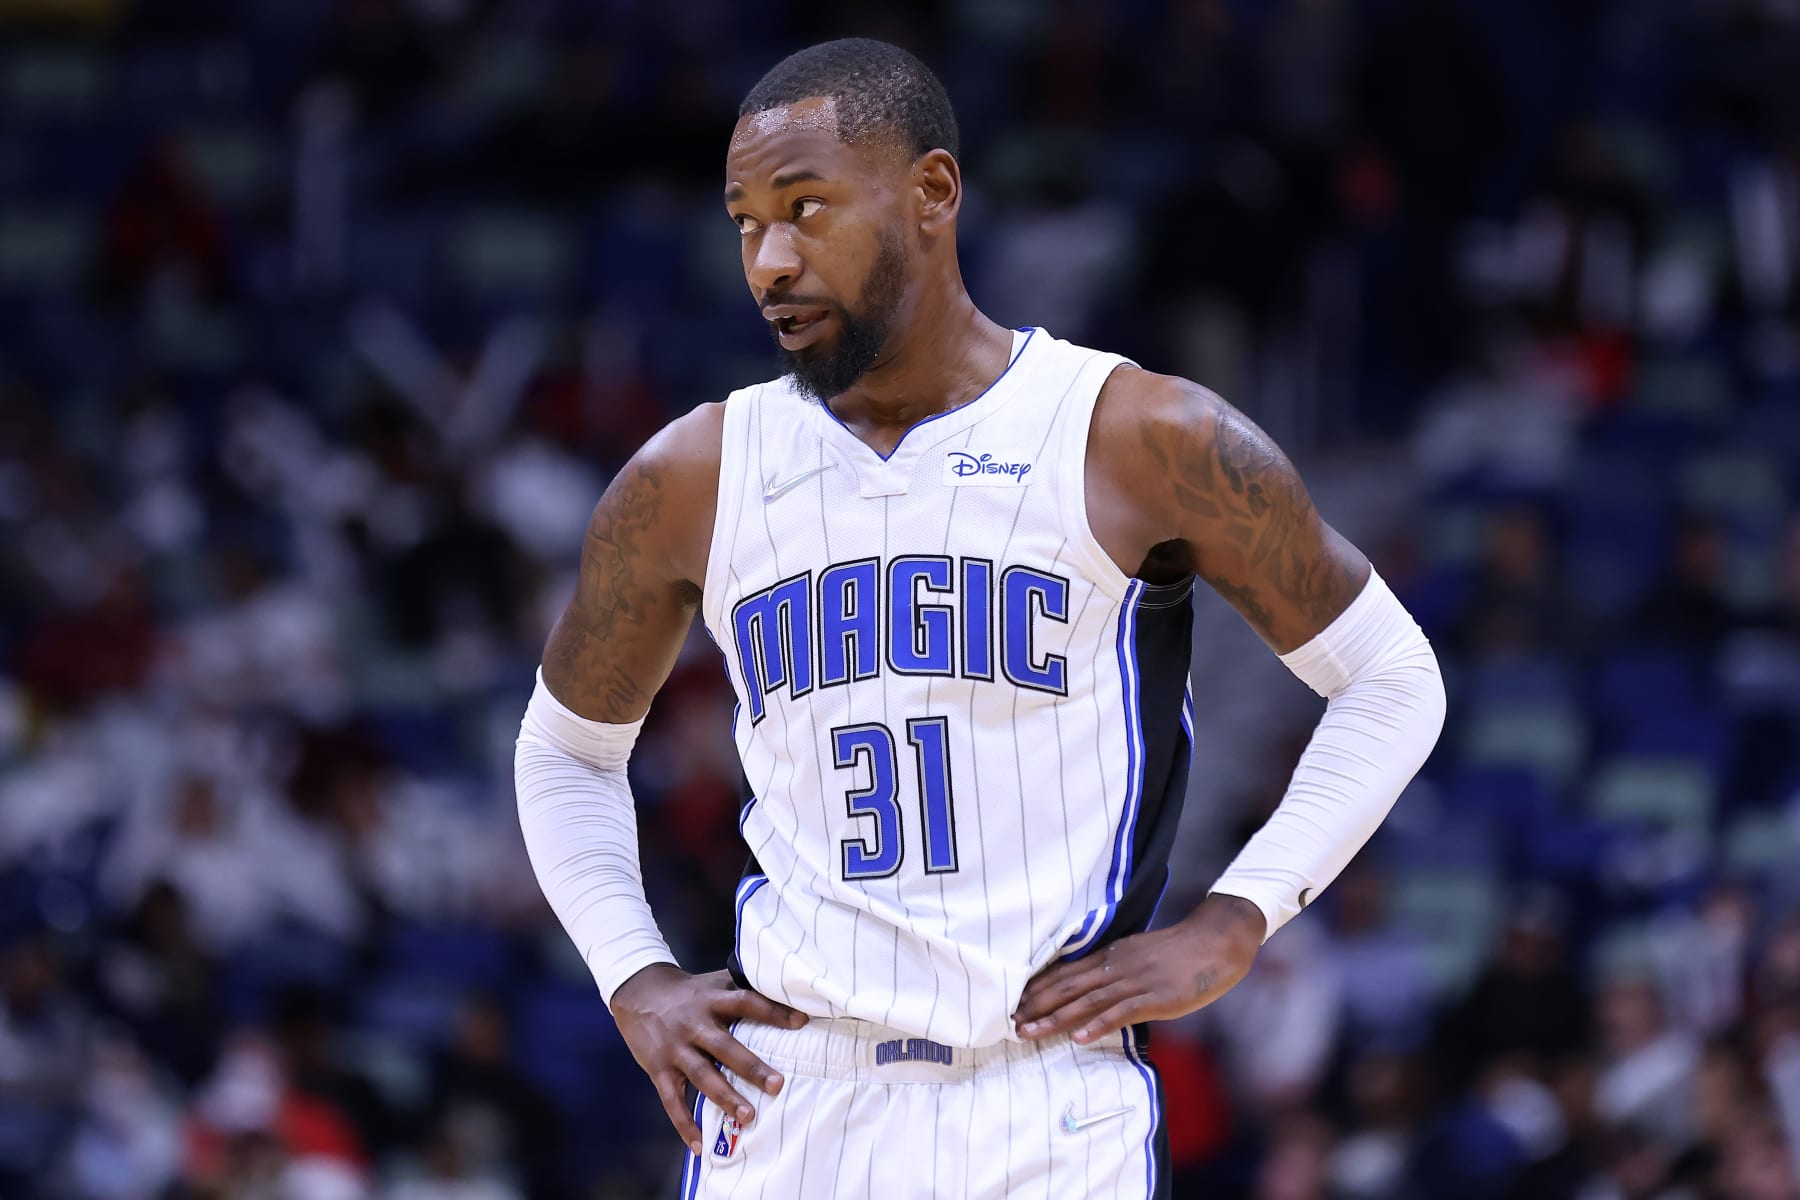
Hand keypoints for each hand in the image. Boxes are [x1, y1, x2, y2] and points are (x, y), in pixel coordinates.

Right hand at [611, 964, 808, 1153]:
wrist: (638, 991)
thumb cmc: (687, 991)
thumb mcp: (713, 982)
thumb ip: (741, 990)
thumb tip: (783, 992)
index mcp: (712, 999)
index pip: (746, 1002)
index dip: (772, 1011)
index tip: (800, 1022)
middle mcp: (694, 1024)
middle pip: (725, 1046)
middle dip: (751, 1067)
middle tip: (777, 1085)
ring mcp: (675, 1048)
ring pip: (702, 1075)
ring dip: (726, 1098)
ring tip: (749, 1117)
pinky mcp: (658, 1069)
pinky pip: (672, 1100)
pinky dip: (684, 1124)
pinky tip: (699, 1145)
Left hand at [1012, 893, 1264, 1044]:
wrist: (1216, 941)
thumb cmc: (1181, 951)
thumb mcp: (1139, 953)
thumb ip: (1115, 968)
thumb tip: (1092, 988)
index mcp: (1111, 956)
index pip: (1065, 972)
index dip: (1038, 988)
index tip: (1014, 1001)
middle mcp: (1116, 967)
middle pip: (1068, 986)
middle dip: (1036, 1004)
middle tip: (1009, 1021)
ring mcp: (1136, 982)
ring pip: (1087, 1000)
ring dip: (1055, 1018)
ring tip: (1029, 1031)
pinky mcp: (1156, 998)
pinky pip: (1122, 1012)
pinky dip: (1098, 1024)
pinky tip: (1078, 1037)